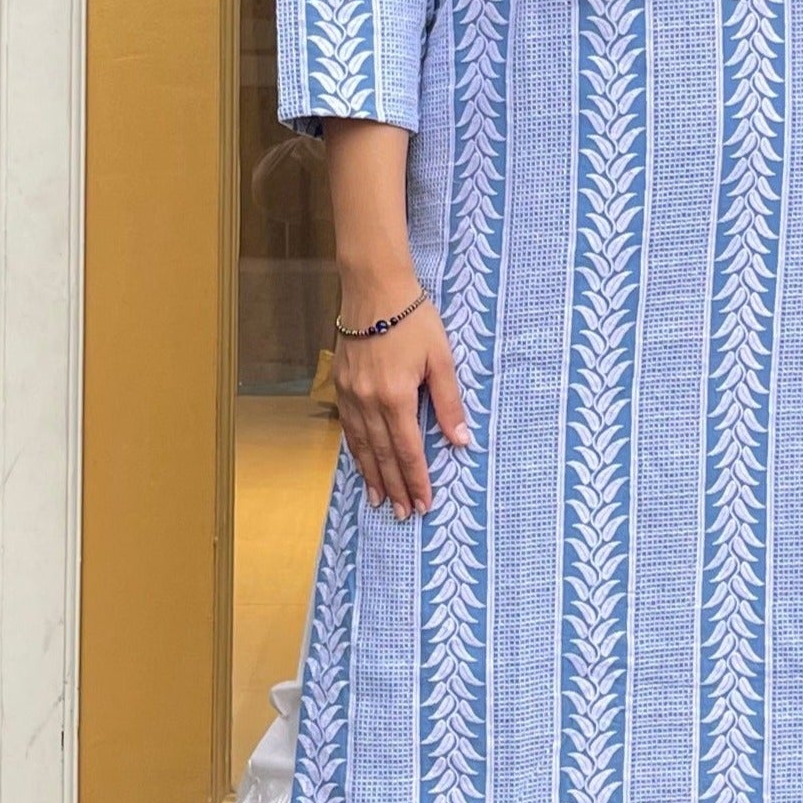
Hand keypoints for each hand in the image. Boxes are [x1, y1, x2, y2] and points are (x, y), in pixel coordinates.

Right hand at [335, 297, 469, 518]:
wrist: (374, 288)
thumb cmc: (414, 319)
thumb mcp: (441, 359)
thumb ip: (449, 403)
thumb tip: (461, 441)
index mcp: (396, 396)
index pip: (409, 450)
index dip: (417, 480)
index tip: (424, 504)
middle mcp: (369, 401)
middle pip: (383, 455)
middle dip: (395, 487)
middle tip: (403, 514)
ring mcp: (350, 394)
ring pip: (361, 445)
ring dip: (372, 475)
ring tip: (379, 500)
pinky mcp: (340, 384)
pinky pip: (348, 428)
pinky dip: (355, 451)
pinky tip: (361, 464)